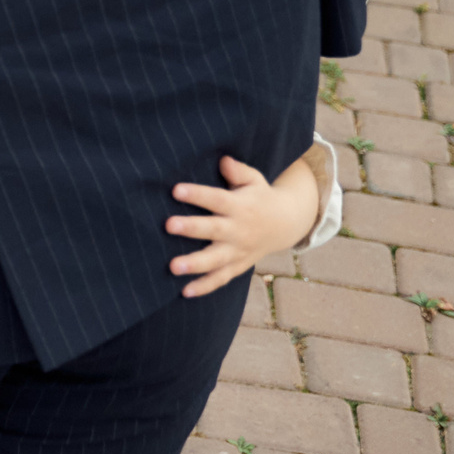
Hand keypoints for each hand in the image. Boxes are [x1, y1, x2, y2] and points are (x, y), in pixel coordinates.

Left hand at [167, 153, 323, 297]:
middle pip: (213, 230)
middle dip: (191, 228)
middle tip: (168, 225)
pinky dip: (204, 287)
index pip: (216, 199)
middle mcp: (238, 230)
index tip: (176, 190)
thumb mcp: (254, 179)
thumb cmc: (259, 196)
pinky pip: (221, 279)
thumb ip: (238, 171)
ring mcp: (238, 251)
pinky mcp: (238, 265)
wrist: (285, 224)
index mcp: (240, 206)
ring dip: (195, 264)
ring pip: (216, 260)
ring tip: (173, 266)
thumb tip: (223, 161)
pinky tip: (184, 292)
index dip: (197, 194)